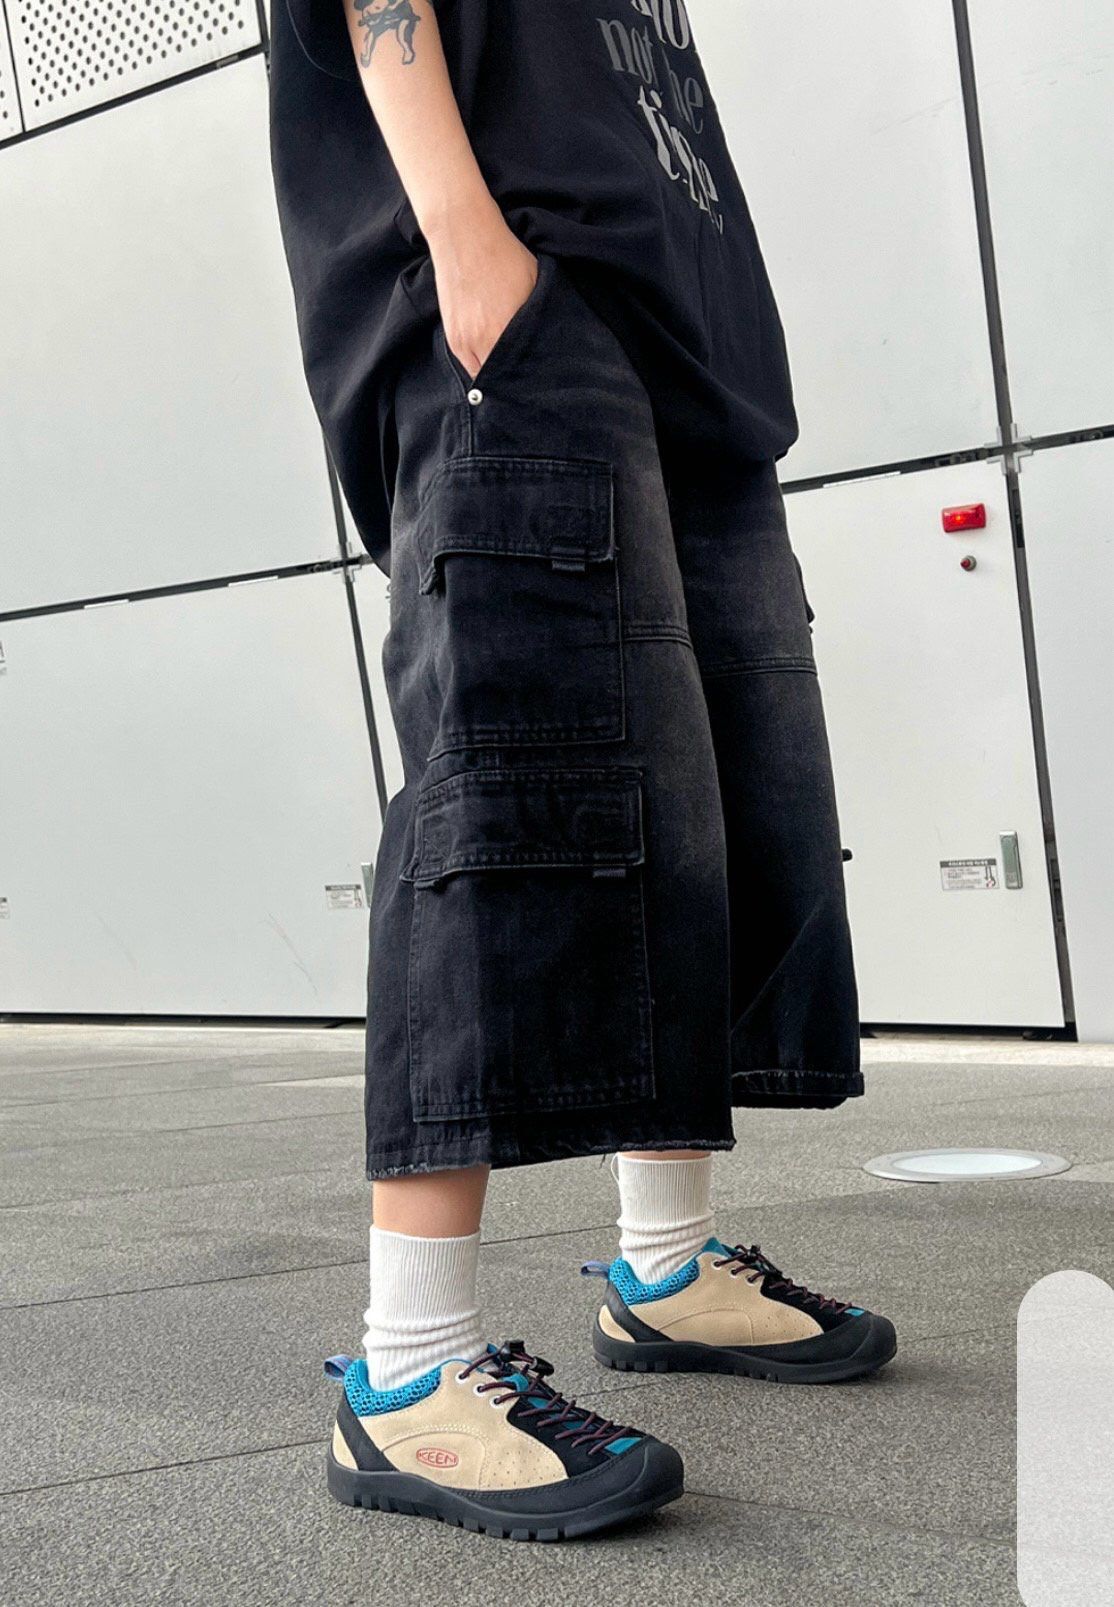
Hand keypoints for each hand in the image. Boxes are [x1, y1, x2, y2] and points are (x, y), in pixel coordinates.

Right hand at [428, 204, 538, 380]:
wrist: (464, 235)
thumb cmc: (504, 257)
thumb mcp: (535, 286)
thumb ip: (540, 319)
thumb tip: (550, 342)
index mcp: (507, 331)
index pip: (522, 374)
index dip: (532, 379)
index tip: (541, 380)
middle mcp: (483, 342)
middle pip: (502, 381)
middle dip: (514, 382)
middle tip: (529, 380)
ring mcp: (463, 341)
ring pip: (483, 377)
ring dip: (496, 377)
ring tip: (510, 373)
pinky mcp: (452, 337)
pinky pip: (469, 365)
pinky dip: (481, 367)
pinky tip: (492, 360)